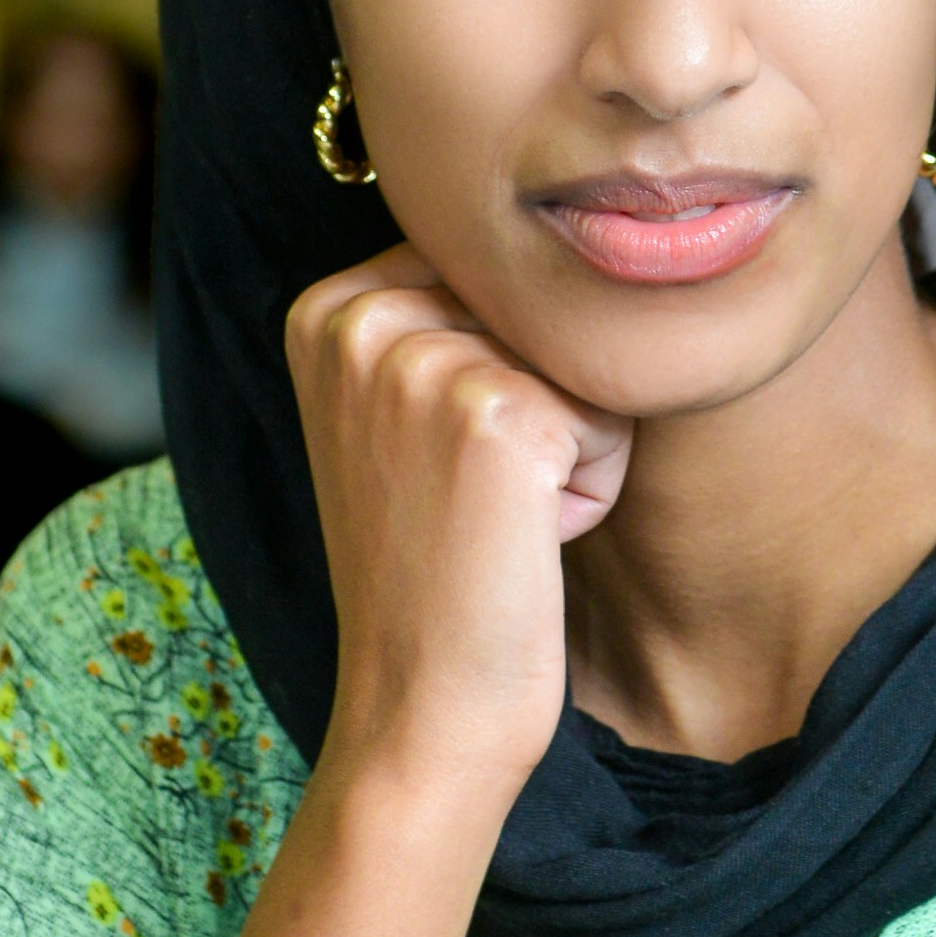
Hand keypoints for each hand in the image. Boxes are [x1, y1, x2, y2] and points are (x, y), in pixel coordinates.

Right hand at [285, 245, 630, 811]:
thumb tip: (558, 232)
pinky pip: (611, 417)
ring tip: (496, 519)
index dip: (499, 374)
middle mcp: (359, 315)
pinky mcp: (497, 414)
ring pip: (580, 360)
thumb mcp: (397, 419)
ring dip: (569, 445)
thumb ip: (438, 320)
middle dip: (540, 403)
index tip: (440, 464)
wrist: (421, 705)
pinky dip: (593, 487)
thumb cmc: (430, 568)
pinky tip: (525, 540)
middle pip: (537, 310)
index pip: (488, 276)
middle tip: (472, 500)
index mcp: (324, 306)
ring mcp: (423, 360)